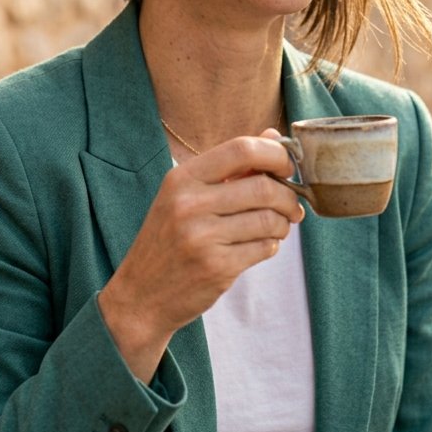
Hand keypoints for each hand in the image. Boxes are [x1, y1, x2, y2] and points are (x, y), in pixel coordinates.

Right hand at [98, 132, 302, 381]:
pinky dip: (271, 246)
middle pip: (263, 187)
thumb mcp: (185, 196)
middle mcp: (189, 204)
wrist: (140, 295)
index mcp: (181, 178)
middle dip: (288, 197)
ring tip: (277, 228)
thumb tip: (272, 136)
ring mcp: (203, 238)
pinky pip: (264, 248)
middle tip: (292, 207)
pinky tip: (259, 246)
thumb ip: (230, 167)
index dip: (275, 154)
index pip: (241, 149)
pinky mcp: (217, 267)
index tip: (286, 167)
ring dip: (283, 224)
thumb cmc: (167, 241)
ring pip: (270, 220)